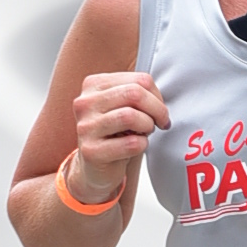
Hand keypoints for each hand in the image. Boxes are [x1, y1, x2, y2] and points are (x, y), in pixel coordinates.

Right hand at [69, 70, 167, 198]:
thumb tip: (159, 98)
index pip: (139, 80)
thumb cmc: (114, 134)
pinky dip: (142, 145)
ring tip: (145, 133)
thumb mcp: (122, 106)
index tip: (160, 110)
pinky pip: (130, 143)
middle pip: (134, 93)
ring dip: (147, 126)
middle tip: (161, 122)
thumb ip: (138, 94)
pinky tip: (136, 146)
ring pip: (130, 116)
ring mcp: (86, 127)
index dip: (157, 96)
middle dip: (157, 110)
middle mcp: (85, 103)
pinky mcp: (91, 151)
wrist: (95, 166)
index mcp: (93, 85)